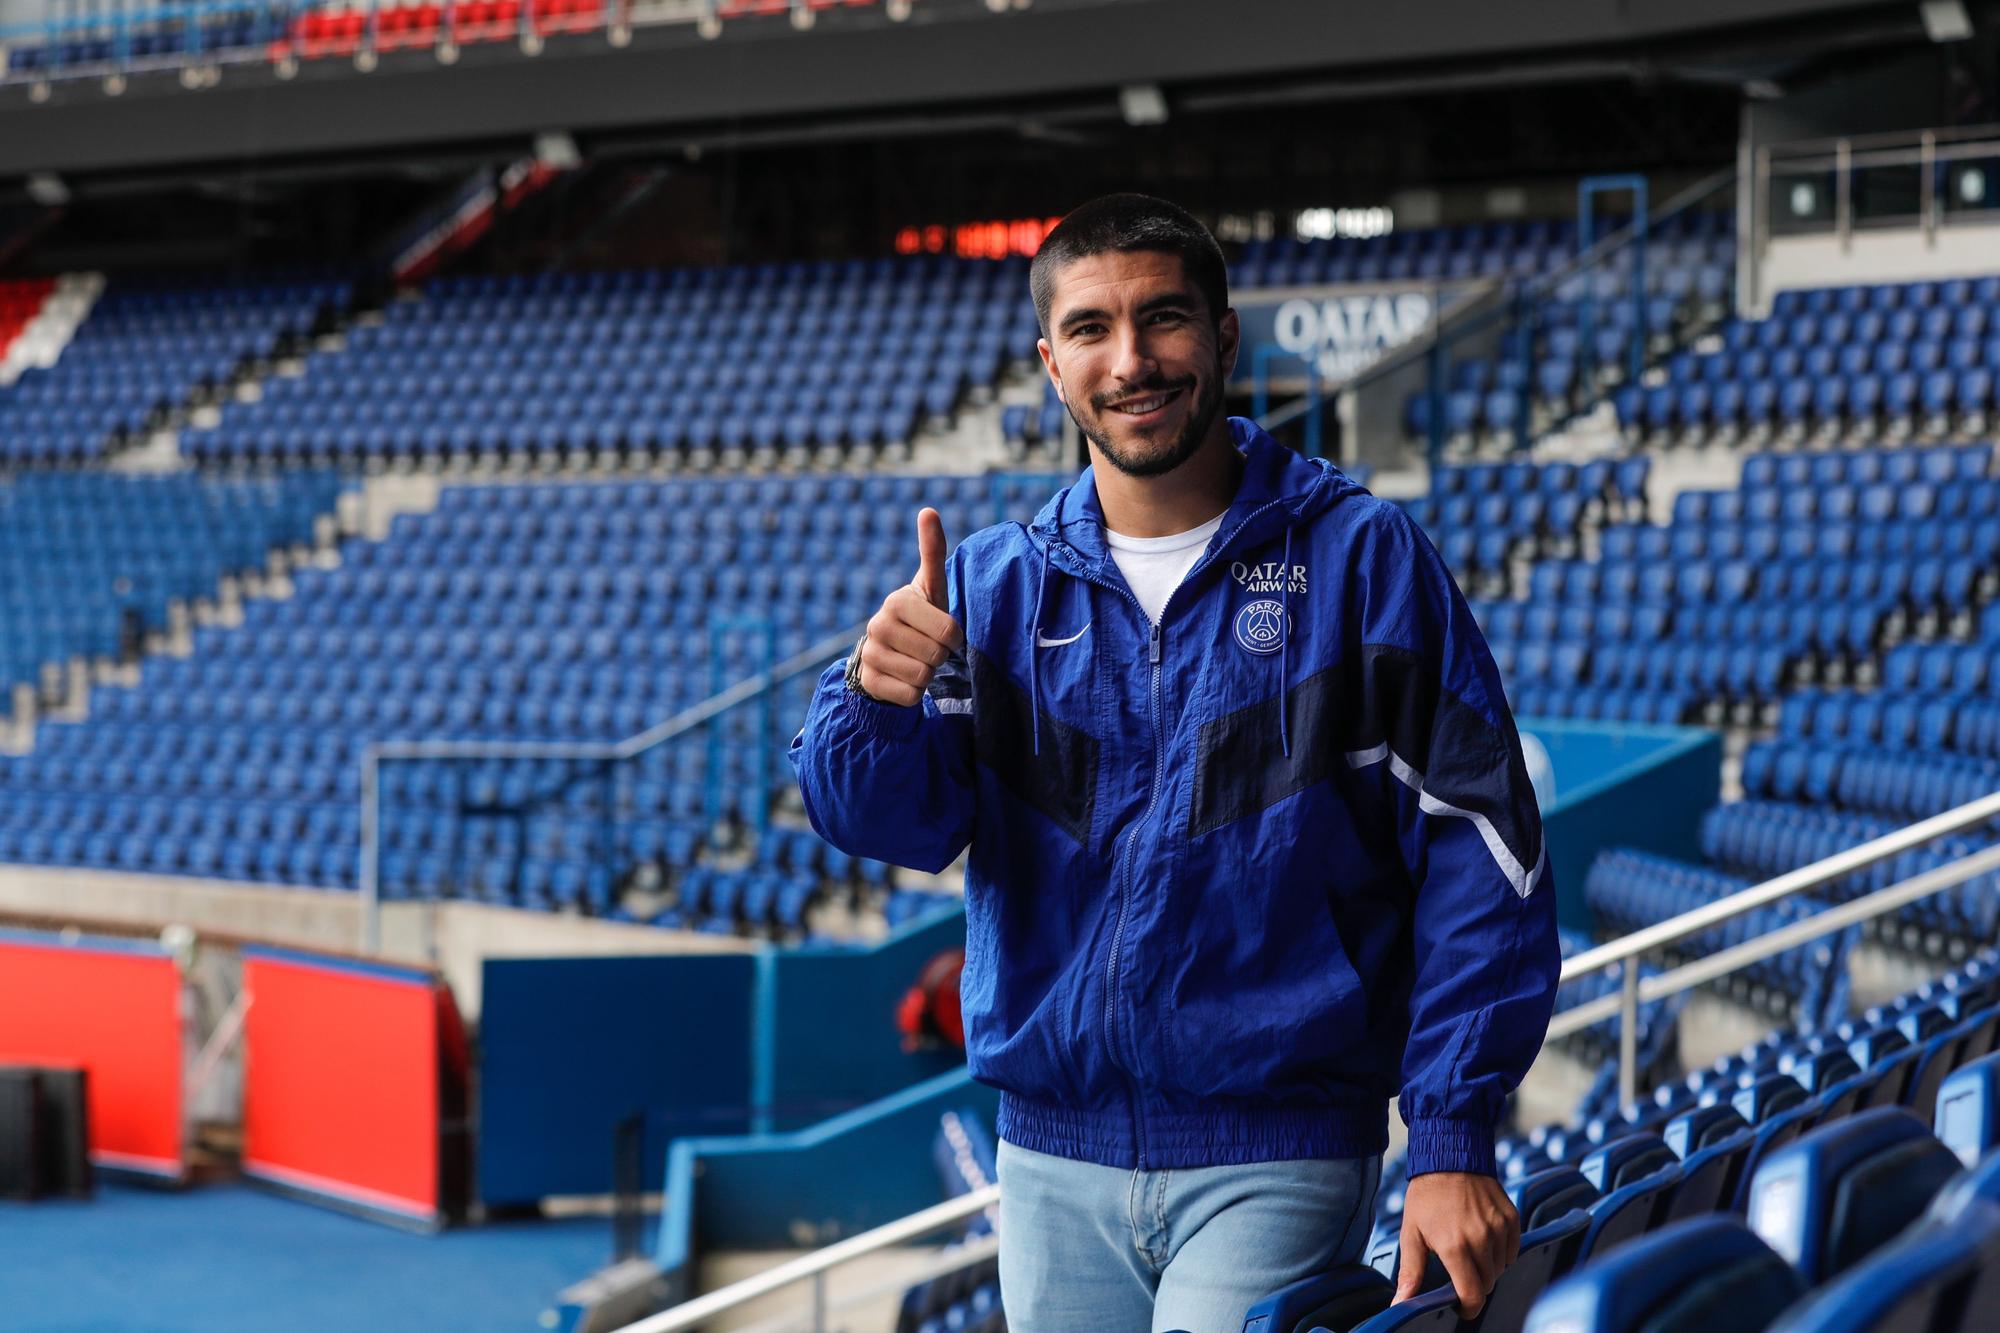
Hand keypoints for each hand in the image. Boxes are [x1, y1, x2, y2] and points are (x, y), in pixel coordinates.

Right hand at [854, 507, 964, 707]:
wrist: (888, 652)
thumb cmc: (919, 617)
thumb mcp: (929, 586)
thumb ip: (932, 551)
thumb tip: (928, 510)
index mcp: (897, 601)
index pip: (949, 632)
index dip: (953, 636)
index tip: (941, 630)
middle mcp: (878, 625)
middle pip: (937, 656)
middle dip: (940, 655)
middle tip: (928, 646)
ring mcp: (870, 655)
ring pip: (923, 677)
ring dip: (928, 674)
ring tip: (915, 660)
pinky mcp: (868, 682)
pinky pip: (910, 697)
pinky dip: (914, 693)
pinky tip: (903, 678)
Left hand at [1394, 1171, 1520, 1317]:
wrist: (1449, 1157)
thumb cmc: (1426, 1195)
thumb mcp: (1411, 1233)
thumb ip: (1411, 1272)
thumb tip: (1401, 1303)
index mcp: (1454, 1246)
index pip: (1473, 1295)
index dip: (1468, 1308)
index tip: (1460, 1306)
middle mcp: (1480, 1239)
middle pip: (1488, 1283)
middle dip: (1474, 1285)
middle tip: (1459, 1271)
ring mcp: (1499, 1228)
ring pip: (1501, 1268)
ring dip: (1488, 1268)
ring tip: (1469, 1250)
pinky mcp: (1511, 1218)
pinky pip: (1512, 1250)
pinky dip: (1501, 1252)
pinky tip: (1484, 1239)